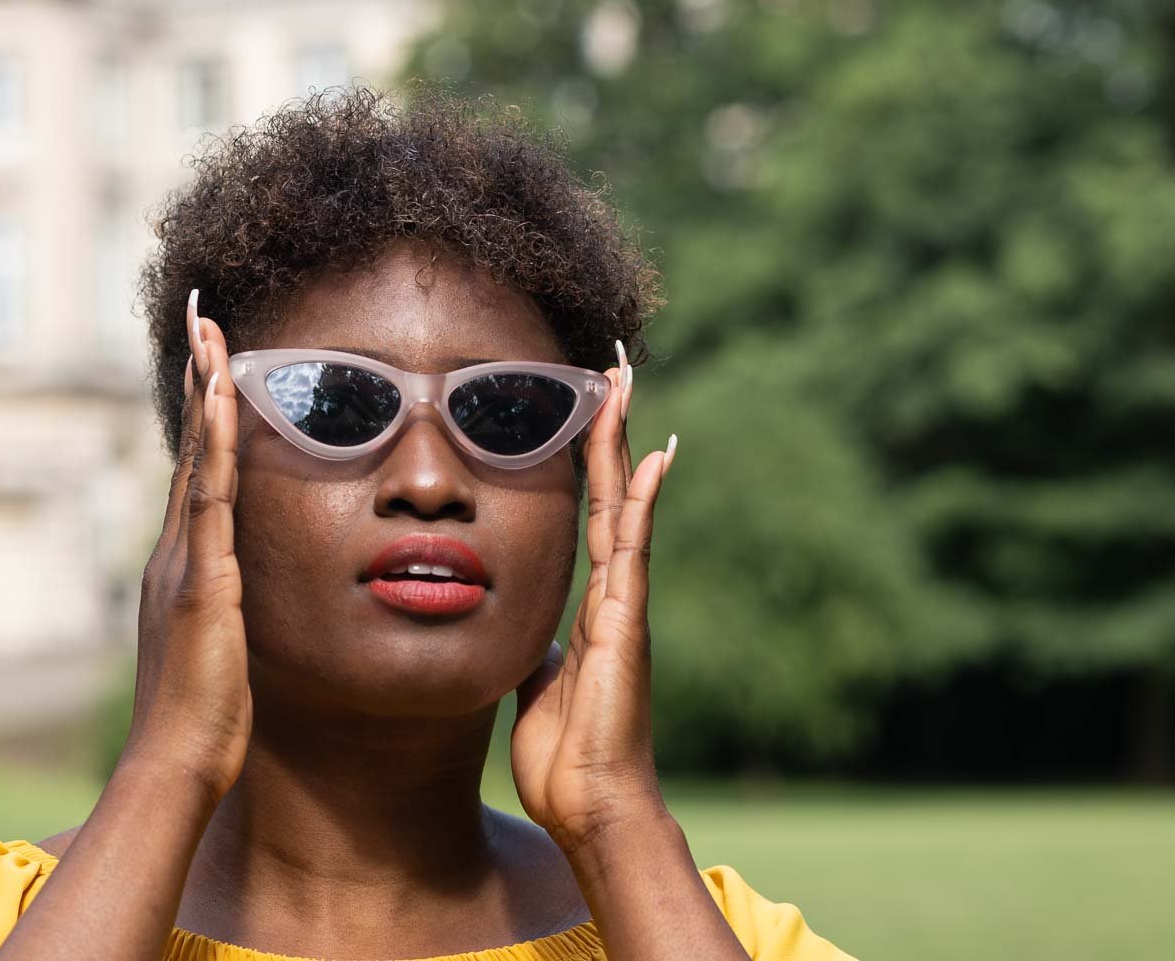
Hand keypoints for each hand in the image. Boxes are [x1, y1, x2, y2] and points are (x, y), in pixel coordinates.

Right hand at [117, 288, 251, 803]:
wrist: (176, 762)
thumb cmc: (205, 719)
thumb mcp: (222, 648)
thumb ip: (227, 613)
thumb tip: (242, 598)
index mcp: (184, 566)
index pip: (199, 471)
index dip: (205, 416)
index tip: (213, 363)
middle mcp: (175, 551)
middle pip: (191, 447)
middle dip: (198, 380)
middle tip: (203, 317)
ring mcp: (184, 560)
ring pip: (197, 456)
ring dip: (204, 392)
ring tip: (210, 332)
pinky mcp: (200, 578)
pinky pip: (211, 494)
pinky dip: (215, 442)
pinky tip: (222, 399)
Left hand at [511, 344, 676, 855]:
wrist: (591, 806)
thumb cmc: (565, 758)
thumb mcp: (535, 686)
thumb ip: (537, 649)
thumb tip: (523, 630)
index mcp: (590, 606)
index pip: (589, 515)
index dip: (588, 462)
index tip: (588, 410)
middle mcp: (612, 594)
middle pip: (610, 492)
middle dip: (609, 429)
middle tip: (612, 368)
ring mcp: (623, 604)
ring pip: (622, 503)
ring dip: (622, 440)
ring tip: (624, 382)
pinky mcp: (626, 621)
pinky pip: (633, 546)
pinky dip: (643, 498)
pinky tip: (651, 454)